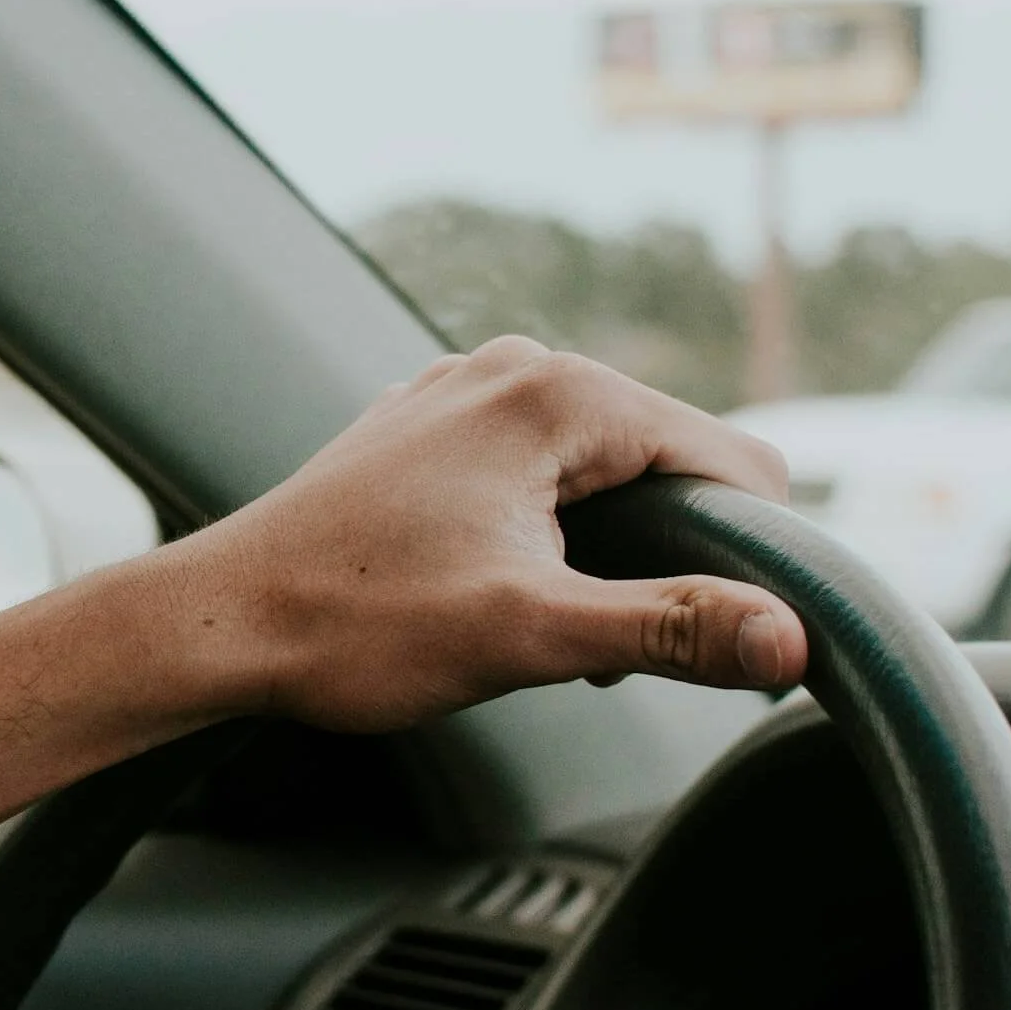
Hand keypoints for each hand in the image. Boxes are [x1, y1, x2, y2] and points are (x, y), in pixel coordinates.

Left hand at [0, 337, 804, 868]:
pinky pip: (535, 473)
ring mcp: (465, 393)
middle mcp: (515, 367)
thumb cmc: (355, 625)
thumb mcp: (529, 637)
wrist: (218, 624)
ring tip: (523, 616)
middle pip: (668, 464)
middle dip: (660, 558)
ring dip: (599, 554)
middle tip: (585, 641)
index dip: (746, 556)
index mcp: (558, 392)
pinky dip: (543, 533)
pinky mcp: (430, 431)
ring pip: (600, 473)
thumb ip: (670, 630)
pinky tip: (485, 589)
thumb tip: (792, 639)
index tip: (710, 637)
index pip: (733, 461)